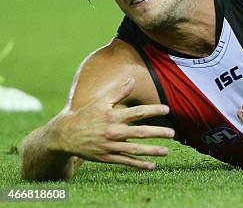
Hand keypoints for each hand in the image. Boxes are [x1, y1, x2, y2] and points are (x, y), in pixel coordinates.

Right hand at [55, 78, 174, 169]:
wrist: (66, 135)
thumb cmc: (86, 115)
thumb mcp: (101, 101)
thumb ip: (119, 92)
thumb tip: (132, 80)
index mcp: (113, 116)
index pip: (138, 112)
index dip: (154, 110)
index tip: (167, 109)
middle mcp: (113, 131)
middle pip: (141, 132)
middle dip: (158, 133)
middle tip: (173, 133)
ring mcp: (110, 146)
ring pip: (135, 149)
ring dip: (152, 151)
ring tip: (167, 151)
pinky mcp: (107, 157)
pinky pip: (126, 162)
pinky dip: (139, 164)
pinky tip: (152, 166)